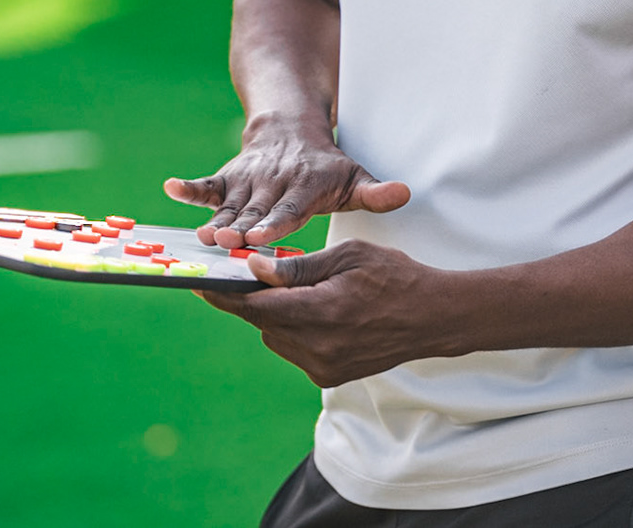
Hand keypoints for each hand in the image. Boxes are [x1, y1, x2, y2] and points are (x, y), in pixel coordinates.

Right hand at [164, 115, 409, 247]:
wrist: (291, 129)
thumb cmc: (326, 167)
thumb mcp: (354, 177)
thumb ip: (374, 192)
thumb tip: (403, 194)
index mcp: (303, 188)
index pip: (289, 210)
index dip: (275, 223)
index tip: (262, 237)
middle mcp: (272, 184)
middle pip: (255, 211)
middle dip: (241, 227)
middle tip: (227, 242)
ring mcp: (247, 181)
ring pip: (230, 204)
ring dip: (216, 218)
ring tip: (202, 234)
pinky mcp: (227, 178)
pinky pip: (206, 184)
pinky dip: (189, 188)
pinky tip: (170, 188)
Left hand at [197, 241, 457, 386]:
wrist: (432, 317)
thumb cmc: (394, 276)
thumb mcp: (348, 256)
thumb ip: (298, 267)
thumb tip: (255, 269)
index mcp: (321, 312)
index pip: (256, 306)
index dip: (223, 293)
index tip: (200, 280)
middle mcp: (318, 347)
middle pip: (261, 322)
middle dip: (253, 298)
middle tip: (252, 274)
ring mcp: (323, 366)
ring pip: (275, 337)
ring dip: (275, 314)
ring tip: (299, 291)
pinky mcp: (328, 376)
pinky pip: (294, 350)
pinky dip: (295, 329)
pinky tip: (318, 311)